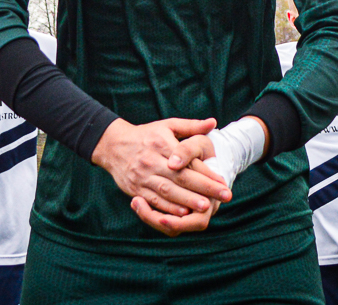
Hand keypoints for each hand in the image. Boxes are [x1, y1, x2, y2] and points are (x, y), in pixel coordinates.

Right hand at [91, 118, 229, 236]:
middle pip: (181, 177)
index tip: (223, 181)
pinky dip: (169, 209)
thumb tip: (213, 123)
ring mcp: (143, 177)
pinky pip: (154, 201)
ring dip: (188, 200)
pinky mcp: (136, 189)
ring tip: (206, 207)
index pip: (188, 160)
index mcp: (162, 144)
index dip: (206, 172)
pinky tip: (183, 214)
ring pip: (168, 191)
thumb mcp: (167, 126)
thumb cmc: (146, 135)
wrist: (112, 145)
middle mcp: (152, 161)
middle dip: (204, 188)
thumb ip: (191, 126)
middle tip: (224, 196)